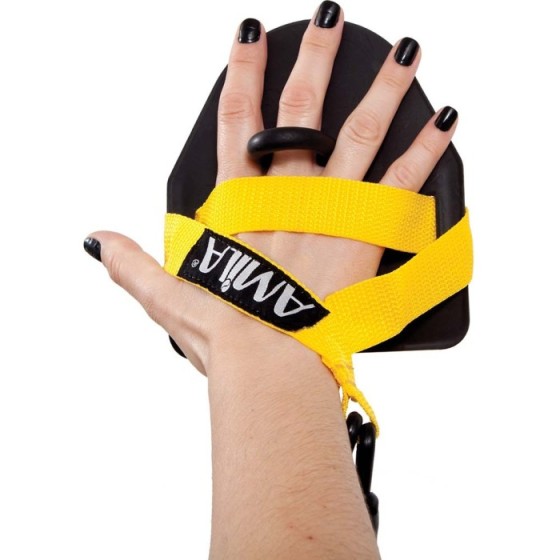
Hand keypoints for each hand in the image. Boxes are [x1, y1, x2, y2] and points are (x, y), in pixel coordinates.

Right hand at [84, 3, 457, 373]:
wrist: (269, 367)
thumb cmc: (224, 338)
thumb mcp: (166, 299)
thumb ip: (132, 264)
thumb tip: (97, 240)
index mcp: (241, 208)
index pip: (237, 124)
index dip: (242, 75)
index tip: (249, 35)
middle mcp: (287, 198)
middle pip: (300, 113)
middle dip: (312, 60)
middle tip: (330, 16)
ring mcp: (329, 213)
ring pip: (358, 135)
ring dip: (382, 89)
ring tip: (407, 49)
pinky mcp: (365, 236)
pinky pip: (400, 185)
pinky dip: (425, 151)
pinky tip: (445, 120)